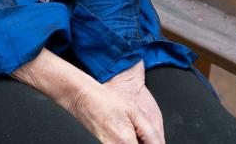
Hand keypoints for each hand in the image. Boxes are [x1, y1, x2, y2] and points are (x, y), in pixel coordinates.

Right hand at [13, 51, 160, 143]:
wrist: (83, 97)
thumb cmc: (105, 101)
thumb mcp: (134, 112)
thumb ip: (150, 133)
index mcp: (126, 142)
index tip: (153, 141)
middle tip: (141, 133)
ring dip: (137, 142)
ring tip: (135, 133)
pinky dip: (129, 142)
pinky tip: (129, 135)